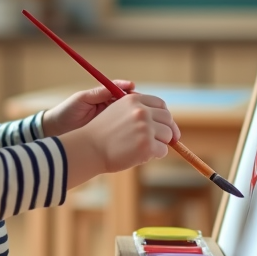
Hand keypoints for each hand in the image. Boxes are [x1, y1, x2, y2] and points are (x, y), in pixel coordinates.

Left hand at [41, 80, 134, 137]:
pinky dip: (128, 128)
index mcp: (103, 96)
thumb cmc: (67, 110)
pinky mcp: (109, 132)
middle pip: (128, 103)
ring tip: (139, 115)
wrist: (57, 129)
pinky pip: (122, 129)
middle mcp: (109, 107)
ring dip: (134, 115)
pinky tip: (132, 129)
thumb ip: (99, 92)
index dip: (128, 89)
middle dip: (135, 102)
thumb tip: (118, 85)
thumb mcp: (82, 99)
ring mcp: (110, 120)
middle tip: (140, 103)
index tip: (132, 87)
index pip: (120, 90)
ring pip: (127, 116)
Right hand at [59, 93, 179, 185]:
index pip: (160, 104)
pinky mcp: (147, 145)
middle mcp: (141, 111)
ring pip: (167, 135)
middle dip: (167, 130)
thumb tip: (162, 120)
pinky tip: (141, 155)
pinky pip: (163, 150)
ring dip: (160, 143)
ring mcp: (145, 128)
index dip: (164, 116)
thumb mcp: (117, 112)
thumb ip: (137, 111)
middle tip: (163, 141)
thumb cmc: (102, 134)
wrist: (89, 149)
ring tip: (145, 149)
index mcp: (134, 100)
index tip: (166, 125)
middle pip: (167, 119)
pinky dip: (156, 155)